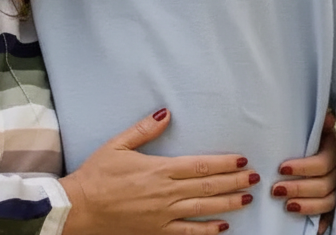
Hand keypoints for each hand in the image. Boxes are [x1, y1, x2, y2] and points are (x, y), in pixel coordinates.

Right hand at [60, 108, 256, 234]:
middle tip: (255, 177)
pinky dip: (208, 230)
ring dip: (228, 203)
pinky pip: (188, 232)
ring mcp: (164, 214)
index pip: (200, 165)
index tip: (242, 159)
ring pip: (204, 208)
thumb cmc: (97, 174)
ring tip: (247, 198)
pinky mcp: (158, 230)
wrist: (81, 207)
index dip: (224, 163)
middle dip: (234, 181)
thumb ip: (144, 130)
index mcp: (159, 169)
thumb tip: (166, 113)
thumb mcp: (118, 145)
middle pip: (208, 186)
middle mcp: (166, 192)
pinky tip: (223, 227)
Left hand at [273, 111, 335, 233]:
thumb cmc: (312, 138)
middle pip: (323, 185)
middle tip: (276, 191)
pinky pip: (332, 215)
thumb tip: (329, 117)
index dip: (302, 167)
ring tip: (288, 207)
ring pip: (328, 202)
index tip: (281, 168)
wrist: (319, 147)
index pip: (321, 163)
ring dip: (308, 206)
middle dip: (298, 189)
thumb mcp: (313, 128)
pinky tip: (313, 228)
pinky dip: (323, 222)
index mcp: (333, 152)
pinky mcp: (335, 201)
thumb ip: (319, 124)